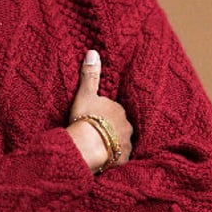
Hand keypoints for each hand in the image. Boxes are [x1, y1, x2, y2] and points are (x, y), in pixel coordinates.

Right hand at [66, 50, 132, 173]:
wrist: (87, 145)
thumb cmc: (85, 118)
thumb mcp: (85, 94)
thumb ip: (90, 75)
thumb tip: (93, 52)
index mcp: (118, 109)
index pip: (113, 110)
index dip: (104, 114)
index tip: (94, 117)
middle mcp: (126, 126)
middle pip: (119, 126)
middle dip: (111, 129)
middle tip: (96, 133)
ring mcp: (126, 143)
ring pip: (121, 142)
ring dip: (113, 144)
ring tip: (100, 147)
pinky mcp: (123, 160)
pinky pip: (120, 158)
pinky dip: (114, 159)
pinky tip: (104, 160)